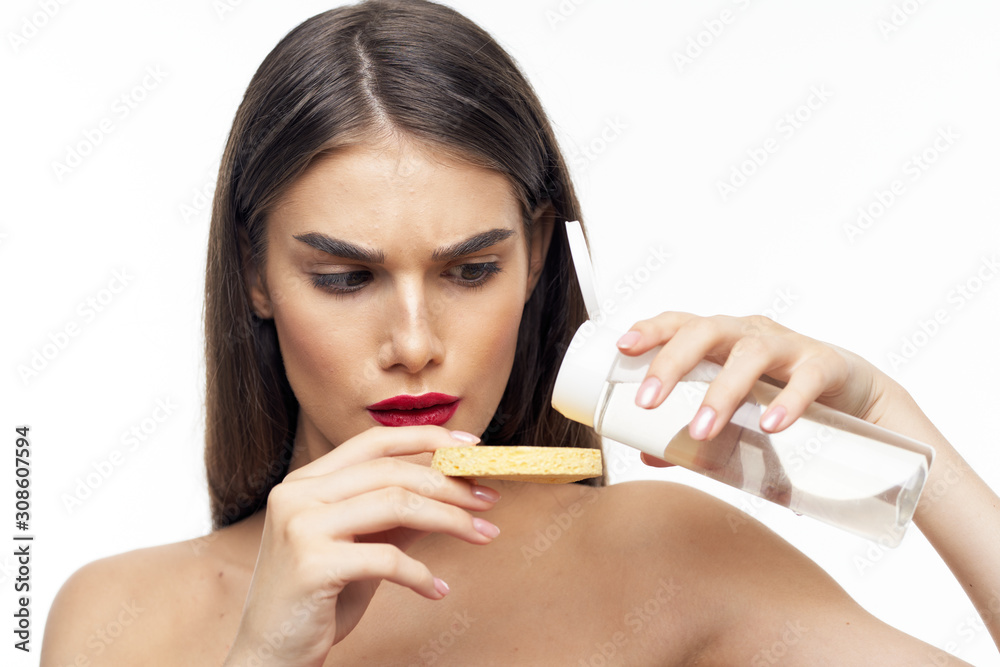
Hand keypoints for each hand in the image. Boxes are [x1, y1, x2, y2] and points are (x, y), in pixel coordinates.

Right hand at [223, 426, 499, 666]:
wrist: (270, 654)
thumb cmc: (318, 598)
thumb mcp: (361, 545)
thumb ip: (395, 514)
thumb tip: (451, 488)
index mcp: (306, 480)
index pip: (374, 441)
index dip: (426, 438)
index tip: (470, 448)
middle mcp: (297, 494)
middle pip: (392, 472)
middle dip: (451, 485)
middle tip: (489, 501)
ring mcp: (300, 526)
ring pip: (395, 504)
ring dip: (450, 520)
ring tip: (483, 535)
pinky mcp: (311, 564)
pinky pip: (387, 558)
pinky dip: (422, 575)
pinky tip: (438, 590)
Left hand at [614, 312, 905, 466]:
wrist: (853, 391)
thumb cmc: (779, 390)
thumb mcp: (735, 409)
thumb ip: (694, 431)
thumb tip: (647, 456)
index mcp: (722, 338)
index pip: (681, 323)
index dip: (651, 330)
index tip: (623, 347)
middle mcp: (749, 333)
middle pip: (705, 332)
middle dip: (672, 363)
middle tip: (646, 401)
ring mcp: (788, 346)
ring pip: (749, 355)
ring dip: (721, 392)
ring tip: (700, 430)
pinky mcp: (825, 365)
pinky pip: (806, 379)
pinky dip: (788, 402)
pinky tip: (772, 426)